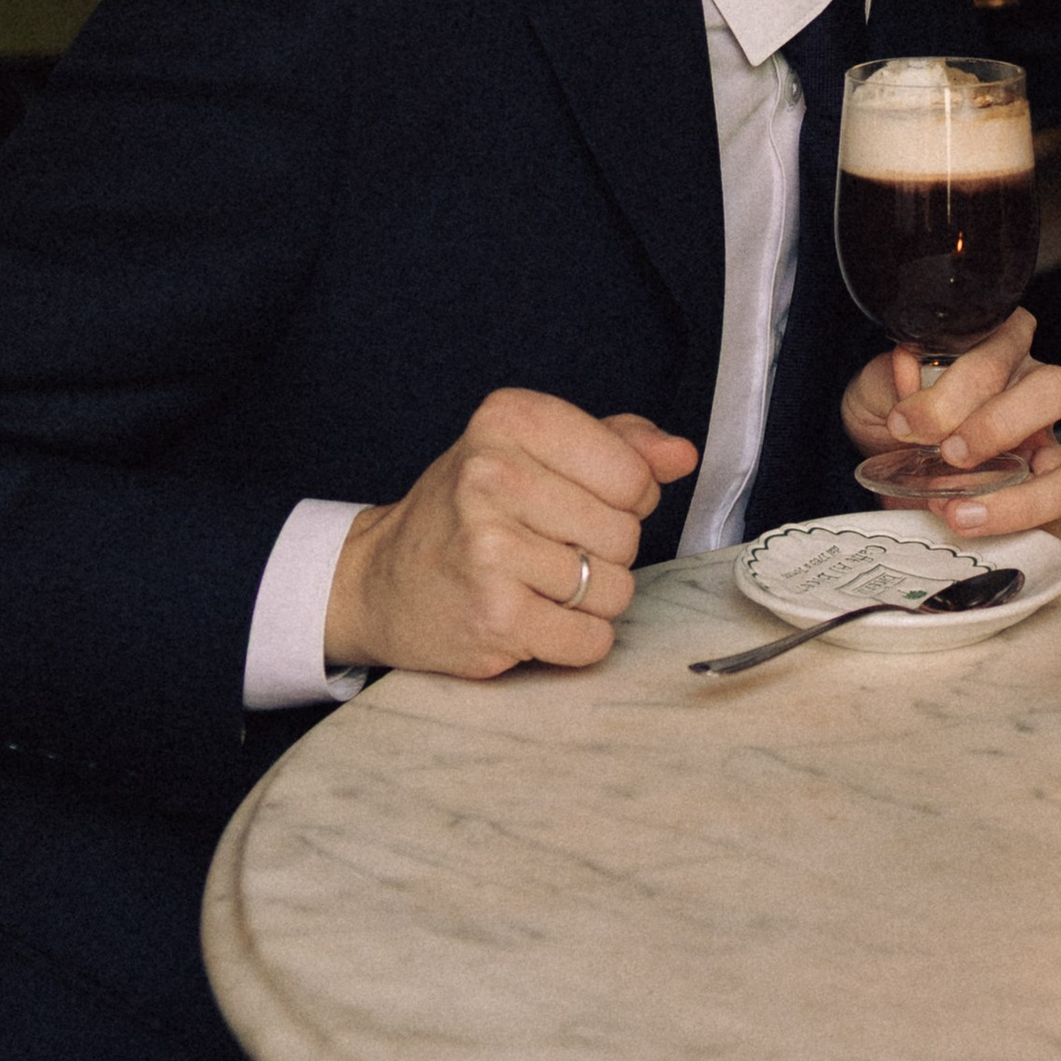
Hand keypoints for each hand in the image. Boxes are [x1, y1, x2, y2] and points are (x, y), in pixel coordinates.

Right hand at [324, 392, 697, 677]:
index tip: (583, 501)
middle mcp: (492, 476)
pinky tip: (535, 618)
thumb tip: (681, 454)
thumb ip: (617, 444)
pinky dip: (577, 640)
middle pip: (626, 532)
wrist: (379, 581)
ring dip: (591, 599)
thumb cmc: (464, 512)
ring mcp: (490, 549)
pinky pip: (590, 639)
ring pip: (615, 588)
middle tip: (549, 548)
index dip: (626, 497)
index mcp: (509, 419)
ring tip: (538, 583)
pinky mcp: (494, 616)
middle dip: (605, 551)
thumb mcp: (530, 452)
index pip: (632, 471)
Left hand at [841, 306, 1060, 535]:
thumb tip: (912, 371)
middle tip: (948, 454)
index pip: (1004, 341)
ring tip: (958, 506)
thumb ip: (892, 376)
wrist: (878, 453)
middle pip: (1052, 388)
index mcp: (994, 340)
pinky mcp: (1043, 482)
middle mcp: (1029, 383)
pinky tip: (965, 515)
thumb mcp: (878, 386)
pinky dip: (1014, 514)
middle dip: (997, 426)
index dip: (958, 386)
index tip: (906, 420)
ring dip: (1019, 492)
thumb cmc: (888, 407)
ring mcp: (1043, 438)